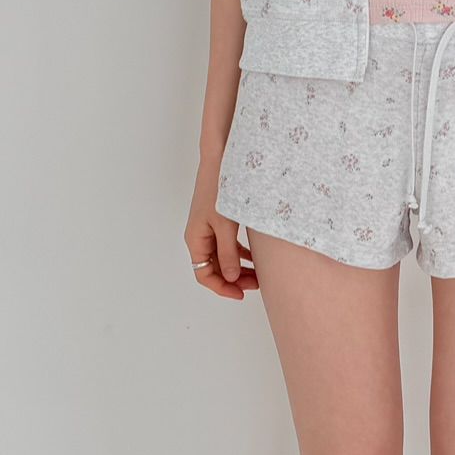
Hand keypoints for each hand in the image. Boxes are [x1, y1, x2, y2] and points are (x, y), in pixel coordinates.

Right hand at [186, 171, 258, 300]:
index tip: (242, 294)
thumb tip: (231, 278)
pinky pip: (228, 245)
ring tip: (259, 275)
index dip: (222, 288)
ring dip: (239, 268)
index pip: (204, 275)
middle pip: (214, 269)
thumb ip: (228, 253)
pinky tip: (256, 257)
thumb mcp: (226, 226)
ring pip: (223, 258)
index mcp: (195, 240)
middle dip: (234, 280)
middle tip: (256, 285)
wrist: (221, 160)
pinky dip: (241, 254)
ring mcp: (209, 229)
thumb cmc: (220, 190)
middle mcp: (199, 237)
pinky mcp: (219, 221)